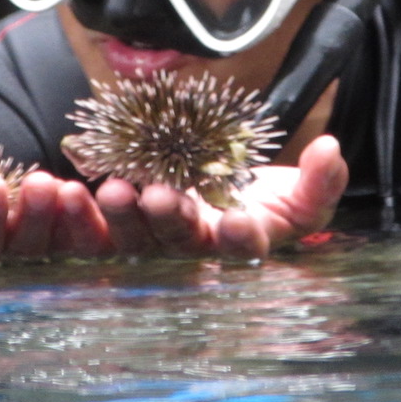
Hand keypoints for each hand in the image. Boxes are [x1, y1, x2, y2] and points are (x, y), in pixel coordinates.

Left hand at [93, 134, 348, 260]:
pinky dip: (81, 215)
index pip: (245, 250)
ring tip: (114, 189)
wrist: (219, 188)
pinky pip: (95, 230)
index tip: (239, 223)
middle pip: (180, 244)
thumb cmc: (265, 198)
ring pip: (133, 240)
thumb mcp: (302, 192)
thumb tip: (332, 149)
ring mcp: (152, 242)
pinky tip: (69, 193)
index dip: (242, 241)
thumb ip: (322, 178)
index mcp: (242, 246)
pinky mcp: (117, 227)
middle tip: (161, 195)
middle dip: (171, 220)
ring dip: (122, 217)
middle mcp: (194, 252)